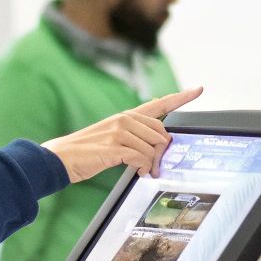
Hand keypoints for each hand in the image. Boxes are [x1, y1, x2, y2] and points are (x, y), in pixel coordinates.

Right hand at [43, 86, 203, 182]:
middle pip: (160, 133)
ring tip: (142, 171)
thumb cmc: (89, 151)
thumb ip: (134, 137)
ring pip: (152, 148)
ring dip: (151, 164)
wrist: (62, 157)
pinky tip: (137, 172)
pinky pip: (141, 158)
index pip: (159, 104)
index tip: (198, 89)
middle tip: (153, 166)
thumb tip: (158, 146)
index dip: (181, 97)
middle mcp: (124, 120)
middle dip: (161, 152)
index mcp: (126, 116)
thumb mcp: (113, 139)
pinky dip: (143, 168)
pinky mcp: (114, 147)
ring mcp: (118, 132)